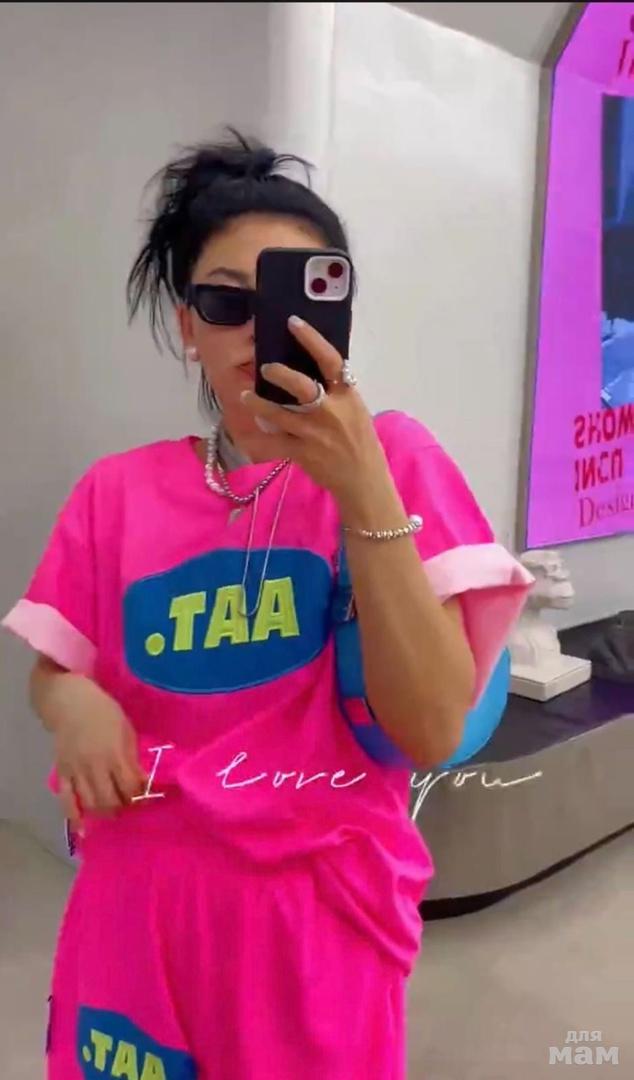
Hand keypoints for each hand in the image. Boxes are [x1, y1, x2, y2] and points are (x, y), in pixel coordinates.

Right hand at [51, 676, 146, 828]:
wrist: (70, 702)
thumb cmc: (104, 712)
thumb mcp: (126, 729)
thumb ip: (131, 757)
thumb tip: (140, 780)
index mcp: (113, 754)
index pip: (130, 785)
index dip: (141, 795)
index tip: (147, 797)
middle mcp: (94, 766)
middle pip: (111, 799)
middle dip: (124, 806)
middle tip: (130, 805)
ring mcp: (76, 771)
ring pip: (91, 803)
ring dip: (104, 812)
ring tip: (113, 810)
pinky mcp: (62, 773)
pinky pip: (66, 799)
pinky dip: (74, 816)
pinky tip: (82, 828)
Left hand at [240, 317, 391, 508]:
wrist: (364, 479)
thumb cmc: (360, 441)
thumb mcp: (355, 409)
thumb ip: (335, 391)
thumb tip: (311, 370)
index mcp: (347, 395)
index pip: (330, 360)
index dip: (311, 339)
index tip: (293, 322)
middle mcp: (331, 411)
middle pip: (302, 386)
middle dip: (280, 374)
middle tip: (266, 368)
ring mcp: (314, 433)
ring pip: (279, 414)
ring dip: (258, 403)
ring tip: (246, 395)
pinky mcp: (302, 452)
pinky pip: (273, 443)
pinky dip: (258, 438)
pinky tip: (247, 431)